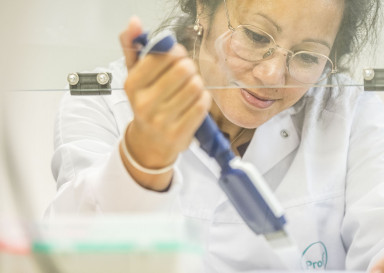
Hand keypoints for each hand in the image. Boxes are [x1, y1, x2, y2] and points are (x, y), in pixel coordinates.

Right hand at [118, 17, 210, 189]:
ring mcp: (162, 120)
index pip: (162, 55)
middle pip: (183, 69)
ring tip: (190, 88)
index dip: (176, 52)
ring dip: (198, 83)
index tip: (176, 56)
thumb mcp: (135, 76)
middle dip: (189, 67)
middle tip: (186, 73)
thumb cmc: (146, 103)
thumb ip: (133, 46)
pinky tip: (195, 102)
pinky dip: (203, 99)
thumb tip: (134, 21)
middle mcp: (144, 103)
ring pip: (195, 86)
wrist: (150, 143)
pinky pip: (202, 104)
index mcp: (132, 85)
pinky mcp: (179, 133)